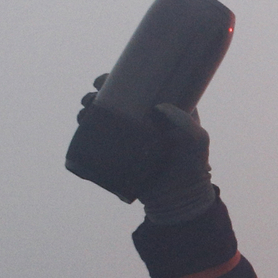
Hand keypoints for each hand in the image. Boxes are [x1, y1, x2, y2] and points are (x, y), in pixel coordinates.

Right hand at [64, 75, 213, 222]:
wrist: (177, 199)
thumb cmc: (192, 167)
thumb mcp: (196, 140)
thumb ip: (184, 121)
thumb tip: (158, 107)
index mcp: (162, 112)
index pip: (138, 89)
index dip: (118, 80)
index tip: (104, 79)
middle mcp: (143, 122)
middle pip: (115, 101)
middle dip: (96, 94)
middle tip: (91, 97)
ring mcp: (130, 138)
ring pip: (104, 117)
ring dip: (89, 109)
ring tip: (84, 110)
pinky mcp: (119, 154)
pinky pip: (99, 138)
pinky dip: (87, 128)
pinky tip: (81, 123)